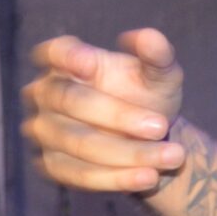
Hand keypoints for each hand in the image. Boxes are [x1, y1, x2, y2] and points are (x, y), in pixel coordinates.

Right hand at [23, 29, 185, 195]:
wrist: (149, 141)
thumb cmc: (147, 97)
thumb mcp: (160, 76)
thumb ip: (157, 55)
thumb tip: (147, 37)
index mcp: (65, 61)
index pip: (54, 52)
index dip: (68, 57)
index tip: (92, 65)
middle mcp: (46, 94)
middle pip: (70, 100)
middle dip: (118, 116)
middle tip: (160, 127)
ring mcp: (44, 131)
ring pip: (78, 143)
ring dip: (127, 154)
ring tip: (172, 156)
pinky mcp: (51, 166)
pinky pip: (79, 174)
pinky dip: (116, 178)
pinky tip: (149, 176)